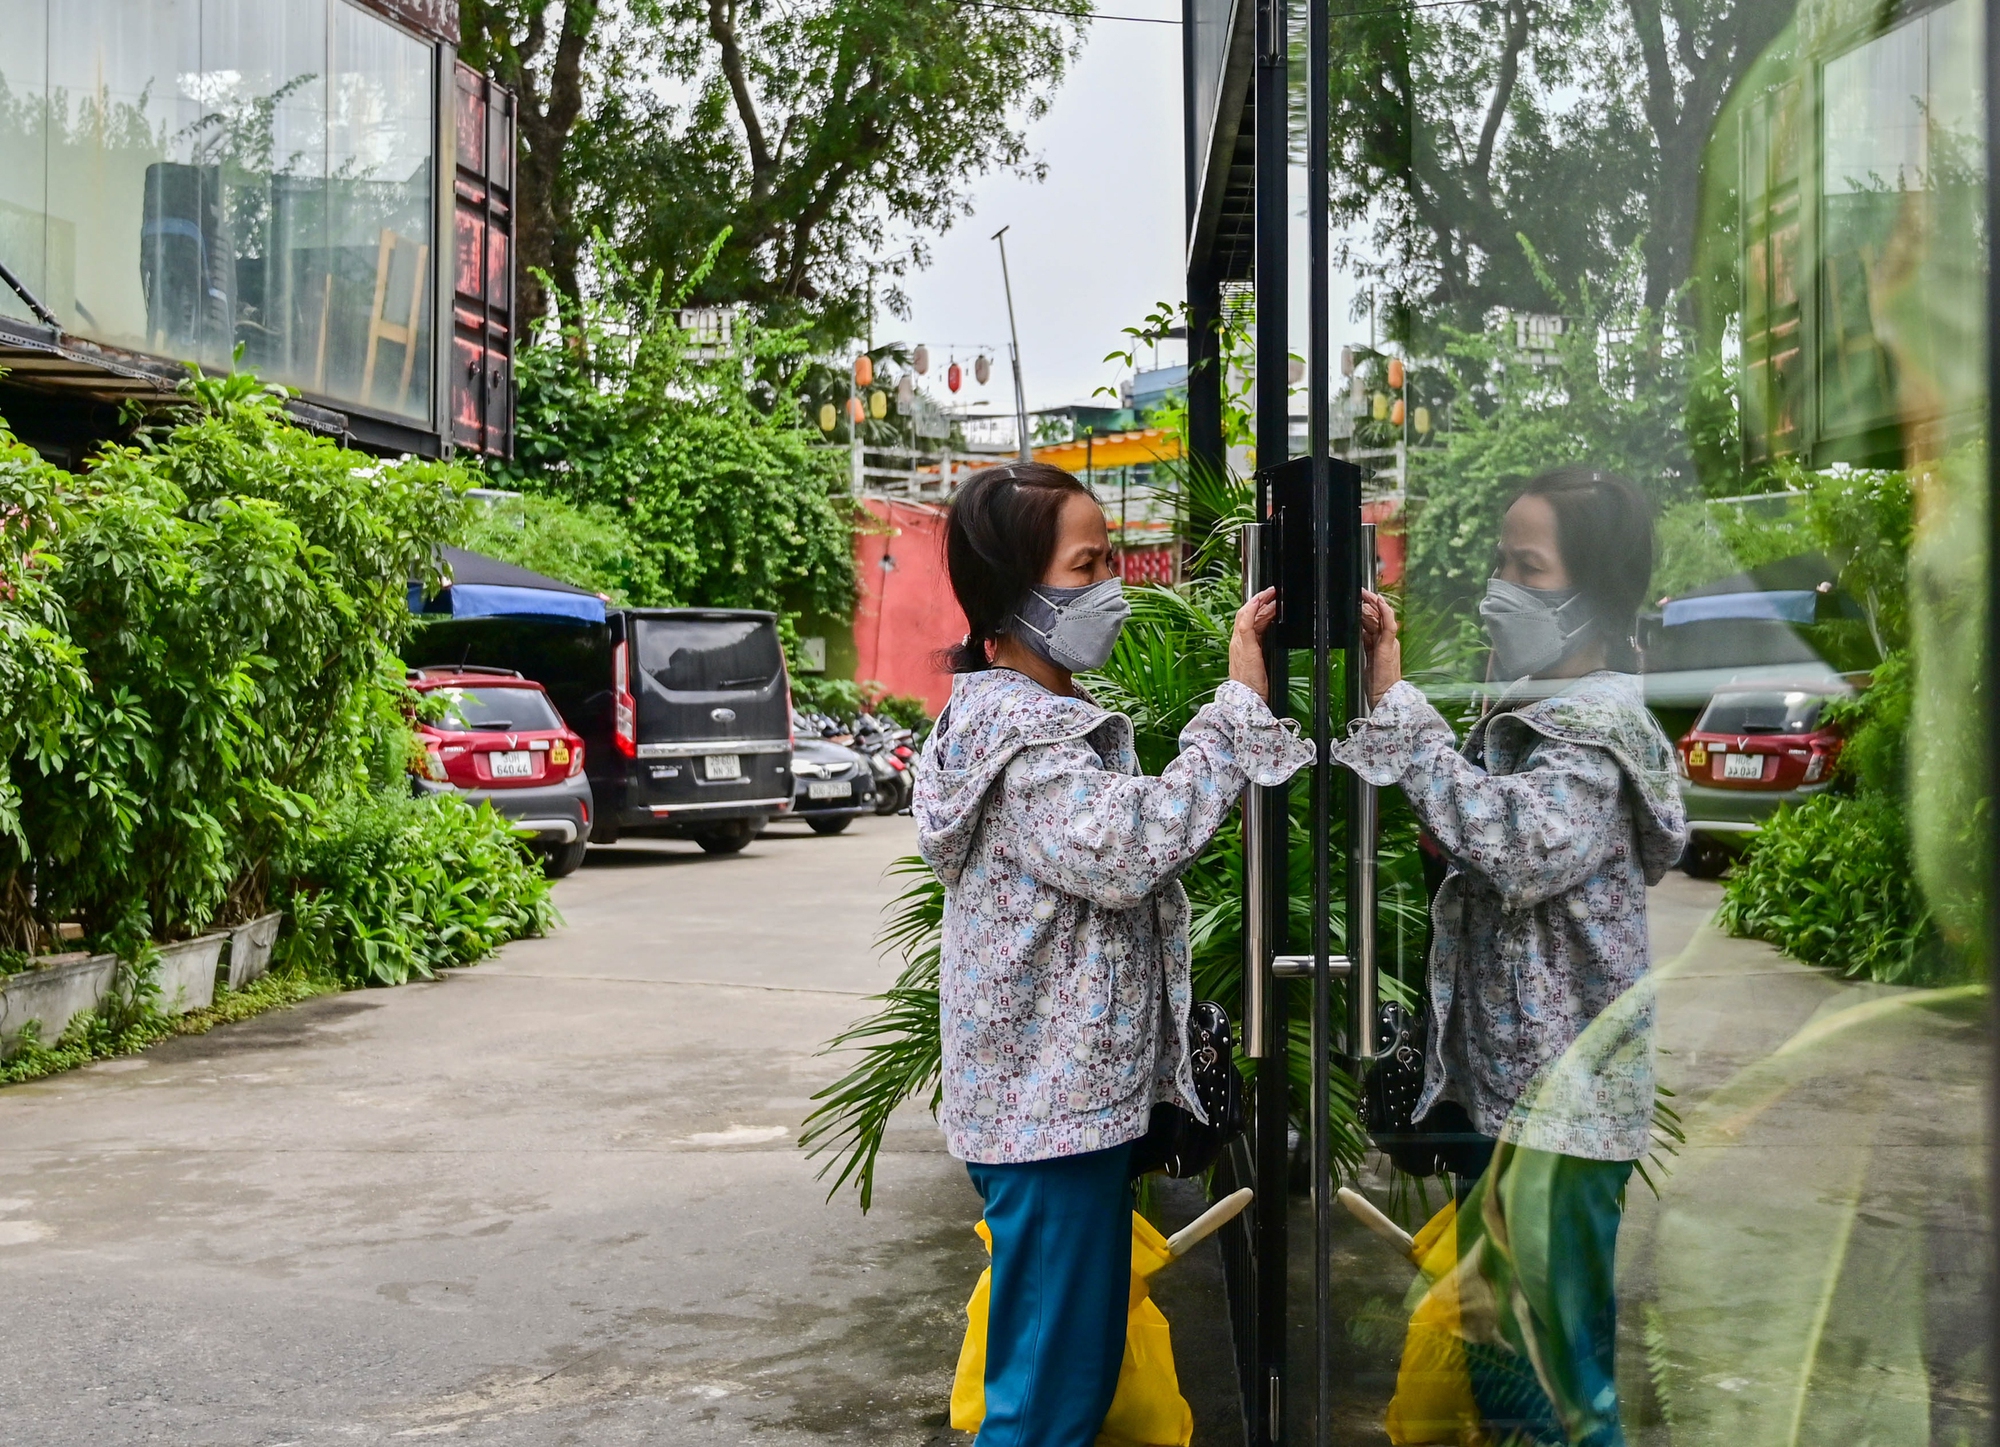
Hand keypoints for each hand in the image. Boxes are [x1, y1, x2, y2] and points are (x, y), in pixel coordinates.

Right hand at [1229, 588, 1278, 701]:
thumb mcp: (1260, 665)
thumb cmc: (1254, 687)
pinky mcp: (1245, 646)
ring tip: (1271, 594)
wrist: (1247, 699)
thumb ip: (1263, 651)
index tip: (1270, 602)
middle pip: (1246, 615)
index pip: (1248, 622)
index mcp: (1242, 647)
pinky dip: (1252, 610)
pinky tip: (1259, 601)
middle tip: (1273, 594)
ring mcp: (1239, 644)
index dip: (1258, 610)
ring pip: (1246, 615)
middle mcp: (1237, 643)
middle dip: (1260, 602)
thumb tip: (1272, 640)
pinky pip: (1246, 623)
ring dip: (1259, 602)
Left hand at [1360, 589, 1401, 707]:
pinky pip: (1389, 625)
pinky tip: (1380, 602)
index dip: (1368, 610)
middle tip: (1361, 592)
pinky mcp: (1389, 647)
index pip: (1375, 623)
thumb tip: (1360, 631)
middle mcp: (1389, 642)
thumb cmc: (1377, 684)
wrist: (1385, 697)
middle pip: (1378, 618)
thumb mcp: (1368, 660)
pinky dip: (1385, 612)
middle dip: (1369, 604)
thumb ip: (1366, 645)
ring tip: (1365, 593)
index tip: (1360, 601)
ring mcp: (1390, 643)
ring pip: (1382, 618)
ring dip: (1374, 604)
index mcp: (1383, 645)